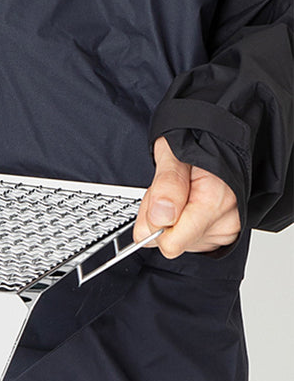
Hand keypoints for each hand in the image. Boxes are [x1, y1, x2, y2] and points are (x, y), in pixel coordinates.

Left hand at [133, 136, 241, 257]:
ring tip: (183, 192)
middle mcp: (226, 219)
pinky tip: (192, 202)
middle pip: (171, 243)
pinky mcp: (224, 234)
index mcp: (215, 200)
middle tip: (170, 191)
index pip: (170, 244)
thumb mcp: (173, 152)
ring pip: (179, 242)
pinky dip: (184, 222)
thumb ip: (167, 185)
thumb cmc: (197, 141)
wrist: (222, 135)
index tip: (158, 198)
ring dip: (173, 219)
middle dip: (161, 219)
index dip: (154, 222)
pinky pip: (189, 240)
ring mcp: (226, 229)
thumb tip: (161, 218)